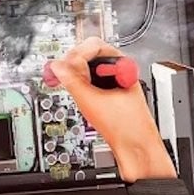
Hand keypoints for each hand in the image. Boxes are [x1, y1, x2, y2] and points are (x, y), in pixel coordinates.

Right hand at [47, 37, 175, 182]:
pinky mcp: (110, 95)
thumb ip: (71, 80)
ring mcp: (115, 82)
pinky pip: (91, 83)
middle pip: (89, 55)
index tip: (65, 69)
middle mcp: (118, 70)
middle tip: (61, 76)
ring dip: (75, 76)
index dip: (76, 56)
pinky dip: (80, 87)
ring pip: (88, 70)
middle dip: (73, 64)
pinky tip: (76, 94)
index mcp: (121, 64)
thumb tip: (56, 66)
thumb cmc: (127, 126)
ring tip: (67, 85)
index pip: (93, 45)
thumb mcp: (91, 100)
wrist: (137, 149)